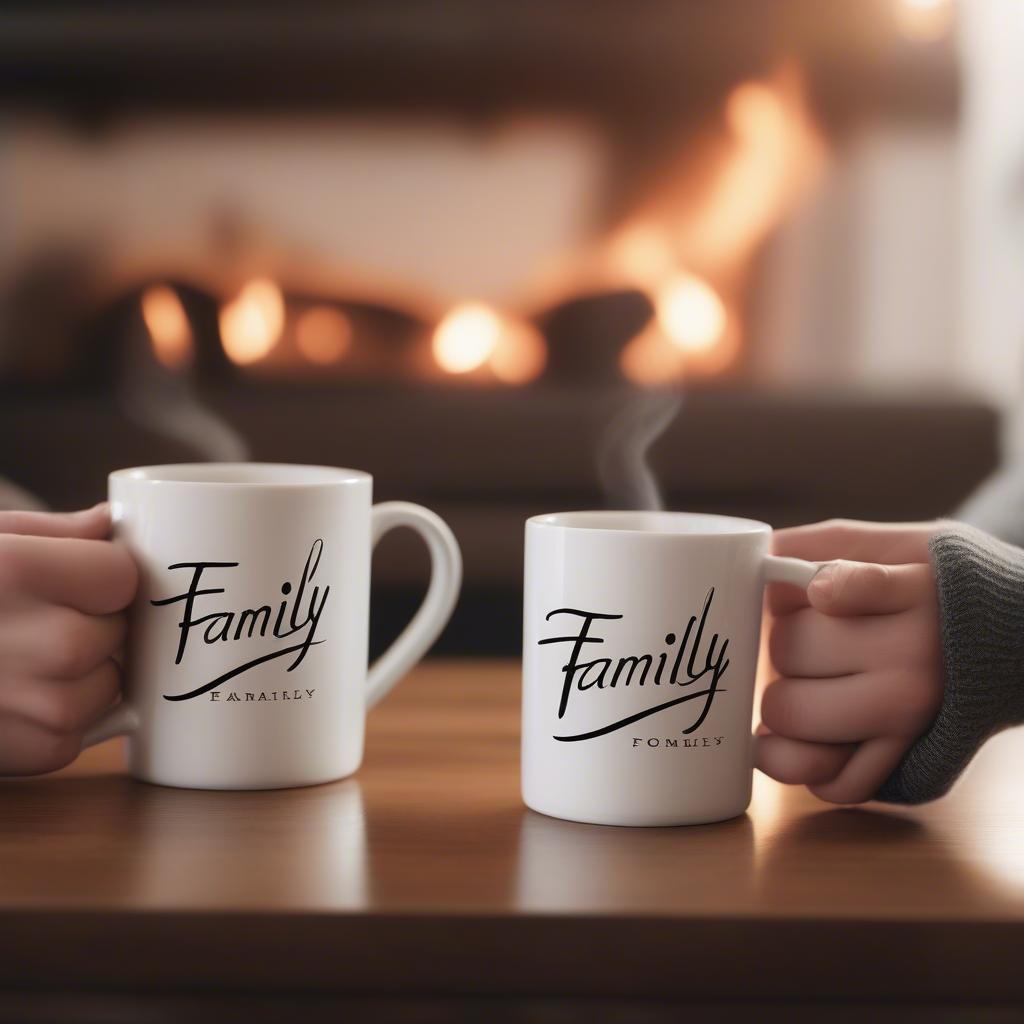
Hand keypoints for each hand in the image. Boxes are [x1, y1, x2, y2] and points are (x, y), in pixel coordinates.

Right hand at [0, 505, 136, 774]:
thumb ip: (54, 533)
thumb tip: (115, 523)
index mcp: (22, 574)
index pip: (124, 576)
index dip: (104, 577)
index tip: (77, 580)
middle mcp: (44, 643)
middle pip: (119, 631)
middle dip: (93, 625)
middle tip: (37, 623)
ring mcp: (40, 704)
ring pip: (110, 683)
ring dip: (82, 674)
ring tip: (19, 661)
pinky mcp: (34, 754)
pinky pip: (81, 730)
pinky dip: (56, 717)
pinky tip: (8, 698)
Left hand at [757, 519, 943, 803]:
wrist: (1013, 645)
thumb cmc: (929, 588)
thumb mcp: (894, 544)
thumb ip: (823, 544)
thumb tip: (755, 556)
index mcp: (914, 591)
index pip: (843, 586)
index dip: (821, 588)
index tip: (821, 592)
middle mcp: (914, 657)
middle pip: (788, 649)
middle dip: (783, 642)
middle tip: (814, 639)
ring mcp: (910, 716)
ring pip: (789, 714)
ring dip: (782, 702)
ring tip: (809, 684)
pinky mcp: (905, 760)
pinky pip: (829, 781)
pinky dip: (803, 764)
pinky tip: (814, 735)